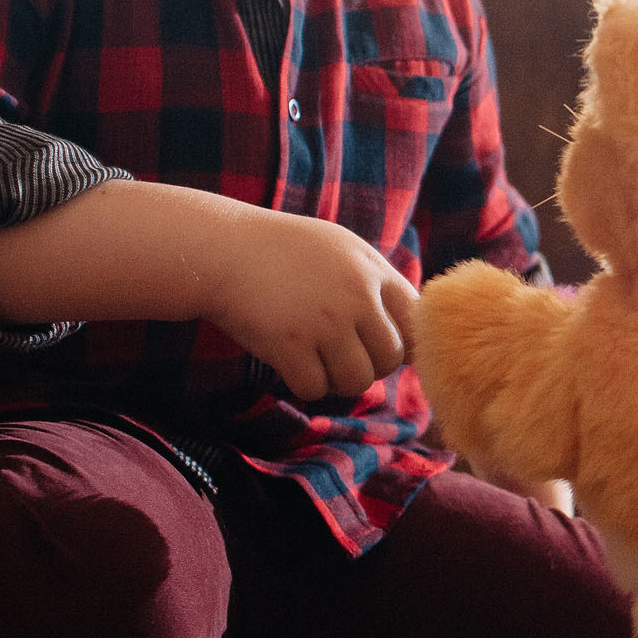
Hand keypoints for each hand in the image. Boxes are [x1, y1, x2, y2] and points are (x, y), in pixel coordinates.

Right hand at [200, 206, 419, 401]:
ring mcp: (324, 322)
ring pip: (357, 381)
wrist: (221, 249)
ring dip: (337, 380)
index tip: (378, 344)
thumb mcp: (341, 249)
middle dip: (369, 366)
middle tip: (341, 356)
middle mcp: (356, 296)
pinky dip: (304, 384)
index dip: (403, 341)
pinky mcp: (289, 344)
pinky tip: (290, 363)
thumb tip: (412, 330)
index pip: (416, 321)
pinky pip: (315, 388)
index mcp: (372, 270)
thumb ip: (376, 282)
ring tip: (316, 360)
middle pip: (391, 359)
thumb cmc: (282, 251)